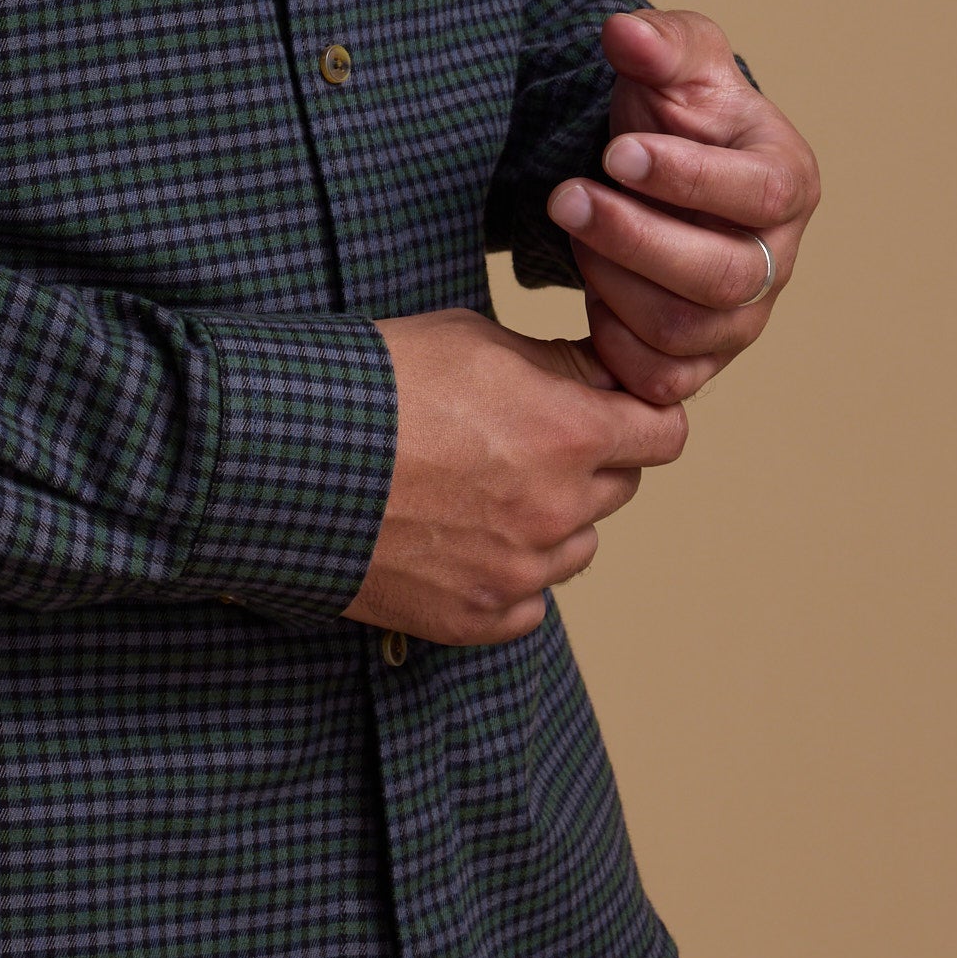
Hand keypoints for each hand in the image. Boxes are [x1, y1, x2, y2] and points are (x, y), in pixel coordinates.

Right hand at [342, 308, 687, 646]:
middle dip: (590, 460)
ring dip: (552, 518)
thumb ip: (554, 366)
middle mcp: (559, 510)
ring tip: (480, 484)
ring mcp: (520, 573)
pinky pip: (531, 602)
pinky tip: (460, 535)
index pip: (666, 434)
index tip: (616, 407)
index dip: (644, 415)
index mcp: (569, 432)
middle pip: (620, 487)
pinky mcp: (478, 619)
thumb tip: (599, 378)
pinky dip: (511, 573)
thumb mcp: (475, 338)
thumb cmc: (378, 381)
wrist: (290, 453)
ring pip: (577, 547)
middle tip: (525, 436)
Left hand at [548, 8, 821, 405]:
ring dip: (614, 284)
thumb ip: (657, 41)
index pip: (758, 194)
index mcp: (788, 179)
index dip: (687, 179)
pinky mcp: (701, 357)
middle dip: (634, 239)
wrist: (657, 162)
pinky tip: (589, 292)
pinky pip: (662, 380)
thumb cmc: (679, 107)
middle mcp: (778, 257)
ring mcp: (744, 317)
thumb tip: (624, 33)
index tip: (616, 153)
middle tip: (564, 197)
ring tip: (574, 230)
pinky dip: (615, 344)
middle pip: (723, 277)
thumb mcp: (675, 58)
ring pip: (687, 332)